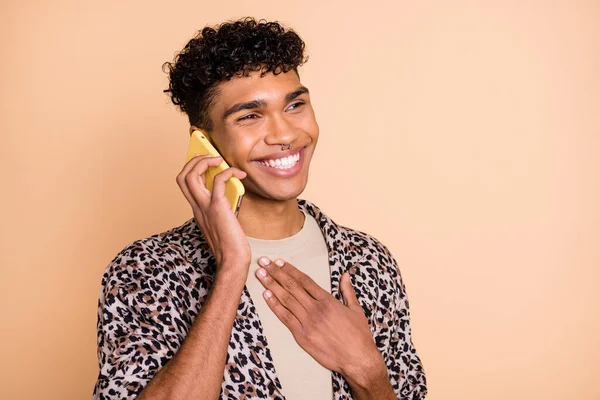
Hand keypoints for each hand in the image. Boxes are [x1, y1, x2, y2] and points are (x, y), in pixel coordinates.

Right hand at [176, 154, 249, 270]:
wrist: (233, 260)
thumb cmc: (231, 244)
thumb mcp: (222, 221)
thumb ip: (221, 205)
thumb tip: (232, 189)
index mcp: (197, 210)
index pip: (184, 184)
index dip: (191, 168)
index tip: (204, 161)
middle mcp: (197, 207)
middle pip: (182, 176)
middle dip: (194, 160)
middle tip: (211, 156)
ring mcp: (205, 207)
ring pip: (191, 176)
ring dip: (204, 161)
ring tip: (219, 159)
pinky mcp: (217, 207)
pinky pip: (218, 180)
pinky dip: (228, 171)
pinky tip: (239, 174)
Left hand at [254, 257, 388, 386]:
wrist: (358, 359)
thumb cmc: (359, 335)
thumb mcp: (356, 310)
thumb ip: (347, 291)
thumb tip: (345, 275)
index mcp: (328, 301)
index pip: (305, 280)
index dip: (290, 270)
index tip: (279, 261)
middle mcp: (316, 309)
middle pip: (292, 286)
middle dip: (276, 272)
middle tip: (263, 261)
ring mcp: (308, 322)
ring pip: (286, 299)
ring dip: (271, 285)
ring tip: (260, 275)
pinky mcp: (302, 336)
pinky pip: (285, 318)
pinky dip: (275, 306)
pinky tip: (266, 295)